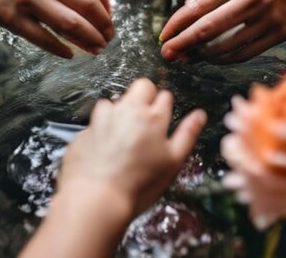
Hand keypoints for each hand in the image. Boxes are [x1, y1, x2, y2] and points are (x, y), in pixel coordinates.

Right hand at [0, 0, 113, 57]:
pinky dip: (60, 49)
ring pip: (69, 24)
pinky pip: (43, 38)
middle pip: (88, 8)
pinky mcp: (12, 17)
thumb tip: (105, 1)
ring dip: (89, 40)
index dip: (108, 11)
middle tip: (108, 40)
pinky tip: (70, 54)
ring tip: (96, 49)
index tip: (108, 23)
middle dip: (103, 28)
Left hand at [58, 79, 206, 214]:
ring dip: (120, 111)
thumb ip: (188, 134)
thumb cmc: (140, 184)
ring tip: (122, 135)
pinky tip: (104, 148)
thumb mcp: (173, 162)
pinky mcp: (85, 130)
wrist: (96, 198)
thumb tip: (200, 114)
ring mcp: (103, 118)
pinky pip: (96, 121)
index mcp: (153, 118)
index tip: (162, 120)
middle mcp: (127, 110)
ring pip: (116, 100)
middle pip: (141, 86)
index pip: (164, 96)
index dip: (165, 106)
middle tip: (145, 120)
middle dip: (146, 96)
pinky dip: (101, 128)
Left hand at [160, 0, 285, 63]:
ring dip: (201, 56)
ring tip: (187, 58)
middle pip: (206, 29)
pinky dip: (222, 59)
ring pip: (224, 46)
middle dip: (182, 44)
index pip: (197, 6)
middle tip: (166, 54)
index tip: (163, 37)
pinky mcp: (276, 36)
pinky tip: (210, 59)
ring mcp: (265, 20)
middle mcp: (250, 0)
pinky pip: (242, 54)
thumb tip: (185, 11)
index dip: (176, 25)